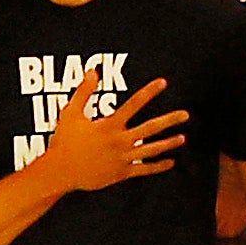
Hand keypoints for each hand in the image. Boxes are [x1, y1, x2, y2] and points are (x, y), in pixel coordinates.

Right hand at [25, 73, 187, 197]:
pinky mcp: (122, 173)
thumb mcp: (71, 113)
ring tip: (182, 138)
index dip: (149, 92)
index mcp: (109, 125)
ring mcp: (123, 158)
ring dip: (168, 143)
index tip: (163, 82)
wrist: (60, 172)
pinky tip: (170, 162)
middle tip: (185, 114)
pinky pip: (144, 169)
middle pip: (150, 128)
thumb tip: (93, 71)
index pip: (134, 104)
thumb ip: (84, 91)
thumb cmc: (63, 142)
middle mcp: (120, 141)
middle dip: (170, 120)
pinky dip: (158, 166)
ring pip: (151, 150)